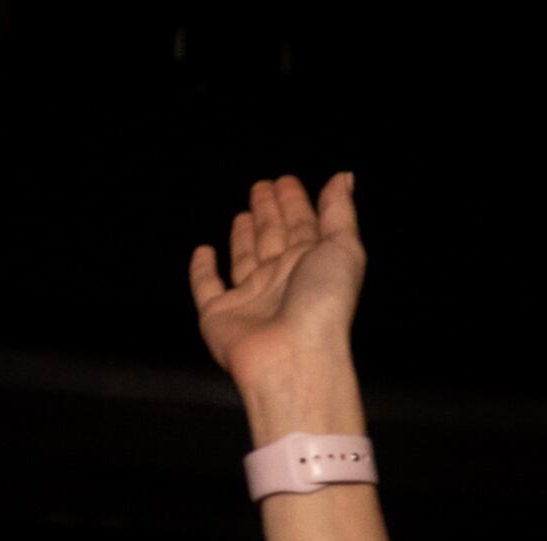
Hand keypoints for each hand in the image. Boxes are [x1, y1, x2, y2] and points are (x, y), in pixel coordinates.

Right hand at [187, 172, 367, 420]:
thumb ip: (340, 213)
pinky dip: (202, 271)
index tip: (286, 181)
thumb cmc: (323, 303)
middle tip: (262, 186)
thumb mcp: (342, 248)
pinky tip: (204, 251)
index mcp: (312, 265)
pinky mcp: (219, 315)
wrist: (293, 358)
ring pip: (245, 260)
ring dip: (244, 236)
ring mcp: (251, 299)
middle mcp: (282, 281)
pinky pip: (207, 288)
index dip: (295, 204)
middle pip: (274, 239)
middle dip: (270, 213)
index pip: (303, 227)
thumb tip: (344, 177)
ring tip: (244, 214)